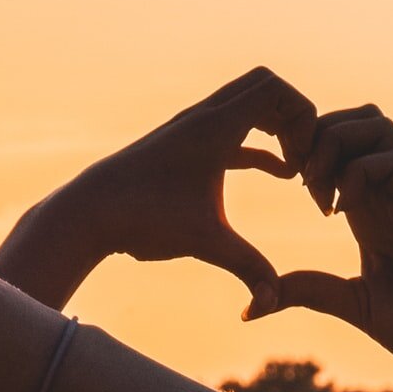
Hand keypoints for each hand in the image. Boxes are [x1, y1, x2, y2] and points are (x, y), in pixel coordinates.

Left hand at [11, 66, 318, 315]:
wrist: (86, 213)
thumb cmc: (142, 220)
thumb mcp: (202, 242)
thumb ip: (247, 268)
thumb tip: (272, 303)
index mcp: (213, 127)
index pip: (275, 89)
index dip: (303, 116)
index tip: (305, 160)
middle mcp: (202, 119)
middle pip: (265, 88)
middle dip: (295, 118)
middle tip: (306, 158)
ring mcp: (191, 131)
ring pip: (248, 107)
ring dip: (278, 129)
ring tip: (297, 168)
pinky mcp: (183, 149)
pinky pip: (234, 132)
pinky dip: (260, 145)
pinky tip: (278, 173)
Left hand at [259, 107, 392, 391]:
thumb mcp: (353, 304)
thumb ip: (309, 292)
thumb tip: (252, 306)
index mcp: (372, 209)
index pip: (339, 147)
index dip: (305, 152)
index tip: (286, 185)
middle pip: (355, 119)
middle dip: (314, 136)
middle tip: (297, 182)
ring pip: (375, 124)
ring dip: (334, 145)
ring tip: (317, 192)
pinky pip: (392, 158)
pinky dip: (357, 172)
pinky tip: (342, 212)